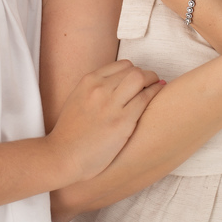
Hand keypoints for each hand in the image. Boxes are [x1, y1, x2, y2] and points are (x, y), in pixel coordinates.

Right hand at [47, 59, 163, 181]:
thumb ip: (95, 87)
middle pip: (134, 71)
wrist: (63, 155)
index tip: (139, 80)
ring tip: (157, 87)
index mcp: (89, 81)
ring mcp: (111, 104)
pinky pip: (145, 99)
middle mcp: (100, 88)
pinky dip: (155, 93)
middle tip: (152, 83)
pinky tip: (159, 96)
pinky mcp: (122, 121)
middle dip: (147, 75)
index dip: (134, 71)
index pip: (122, 65)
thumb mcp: (78, 98)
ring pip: (141, 79)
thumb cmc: (71, 132)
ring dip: (153, 81)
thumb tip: (118, 82)